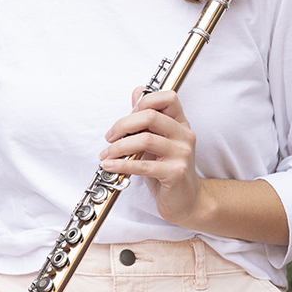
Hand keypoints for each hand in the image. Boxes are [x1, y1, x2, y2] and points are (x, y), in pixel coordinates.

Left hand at [100, 88, 291, 244]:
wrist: (186, 200)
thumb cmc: (166, 170)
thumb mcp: (156, 141)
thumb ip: (146, 119)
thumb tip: (137, 91)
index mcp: (180, 123)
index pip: (168, 97)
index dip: (144, 101)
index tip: (127, 115)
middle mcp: (185, 135)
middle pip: (150, 116)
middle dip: (123, 124)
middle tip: (109, 137)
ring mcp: (183, 154)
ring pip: (145, 140)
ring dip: (119, 146)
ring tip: (106, 154)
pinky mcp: (176, 173)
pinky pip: (144, 165)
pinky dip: (122, 164)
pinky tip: (110, 165)